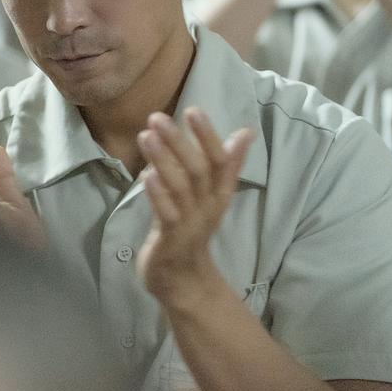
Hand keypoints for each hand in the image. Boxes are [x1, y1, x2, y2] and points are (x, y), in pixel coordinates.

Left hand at [134, 108, 253, 309]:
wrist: (183, 280)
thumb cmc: (191, 228)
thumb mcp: (211, 195)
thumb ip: (227, 164)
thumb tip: (246, 131)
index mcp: (217, 194)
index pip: (220, 161)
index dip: (208, 136)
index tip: (194, 110)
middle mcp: (207, 206)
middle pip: (198, 170)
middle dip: (179, 142)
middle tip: (157, 117)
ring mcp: (190, 224)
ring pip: (181, 188)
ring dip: (163, 160)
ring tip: (147, 136)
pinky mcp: (171, 240)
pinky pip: (167, 214)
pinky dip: (157, 194)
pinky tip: (145, 175)